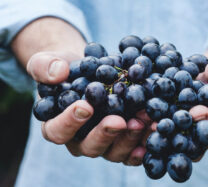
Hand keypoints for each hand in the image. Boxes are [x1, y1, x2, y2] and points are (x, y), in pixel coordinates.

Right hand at [27, 51, 150, 163]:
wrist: (89, 71)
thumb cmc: (66, 70)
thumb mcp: (48, 62)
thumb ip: (44, 66)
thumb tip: (58, 73)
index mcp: (57, 126)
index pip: (57, 131)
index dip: (69, 122)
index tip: (85, 106)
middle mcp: (80, 140)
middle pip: (90, 147)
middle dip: (105, 134)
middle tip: (119, 121)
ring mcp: (104, 143)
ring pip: (114, 151)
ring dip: (130, 138)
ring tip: (144, 120)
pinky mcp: (122, 141)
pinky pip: (133, 150)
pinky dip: (144, 142)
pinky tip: (154, 130)